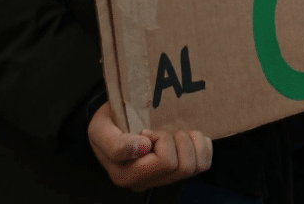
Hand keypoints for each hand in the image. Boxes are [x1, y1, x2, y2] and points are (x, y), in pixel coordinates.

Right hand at [88, 103, 211, 191]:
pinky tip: (185, 138)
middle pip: (181, 166)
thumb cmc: (110, 123)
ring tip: (172, 134)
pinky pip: (204, 163)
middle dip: (176, 139)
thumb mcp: (100, 128)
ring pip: (194, 166)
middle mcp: (144, 182)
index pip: (164, 162)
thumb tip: (143, 148)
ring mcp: (163, 179)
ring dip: (188, 142)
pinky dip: (200, 146)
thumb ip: (115, 143)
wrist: (116, 122)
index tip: (146, 131)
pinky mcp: (178, 173)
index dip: (161, 139)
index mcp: (125, 175)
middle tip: (161, 130)